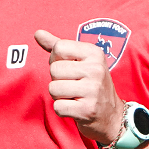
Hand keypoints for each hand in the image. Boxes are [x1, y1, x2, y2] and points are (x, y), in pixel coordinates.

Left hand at [34, 29, 124, 144]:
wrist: (111, 115)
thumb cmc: (91, 84)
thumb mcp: (80, 61)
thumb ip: (58, 46)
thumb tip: (37, 33)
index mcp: (94, 53)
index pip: (59, 48)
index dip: (57, 60)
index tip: (70, 69)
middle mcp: (96, 69)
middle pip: (54, 69)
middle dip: (57, 80)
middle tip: (73, 86)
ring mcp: (93, 90)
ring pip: (53, 89)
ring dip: (59, 96)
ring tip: (74, 96)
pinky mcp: (88, 110)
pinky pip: (57, 107)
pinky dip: (62, 110)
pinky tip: (76, 108)